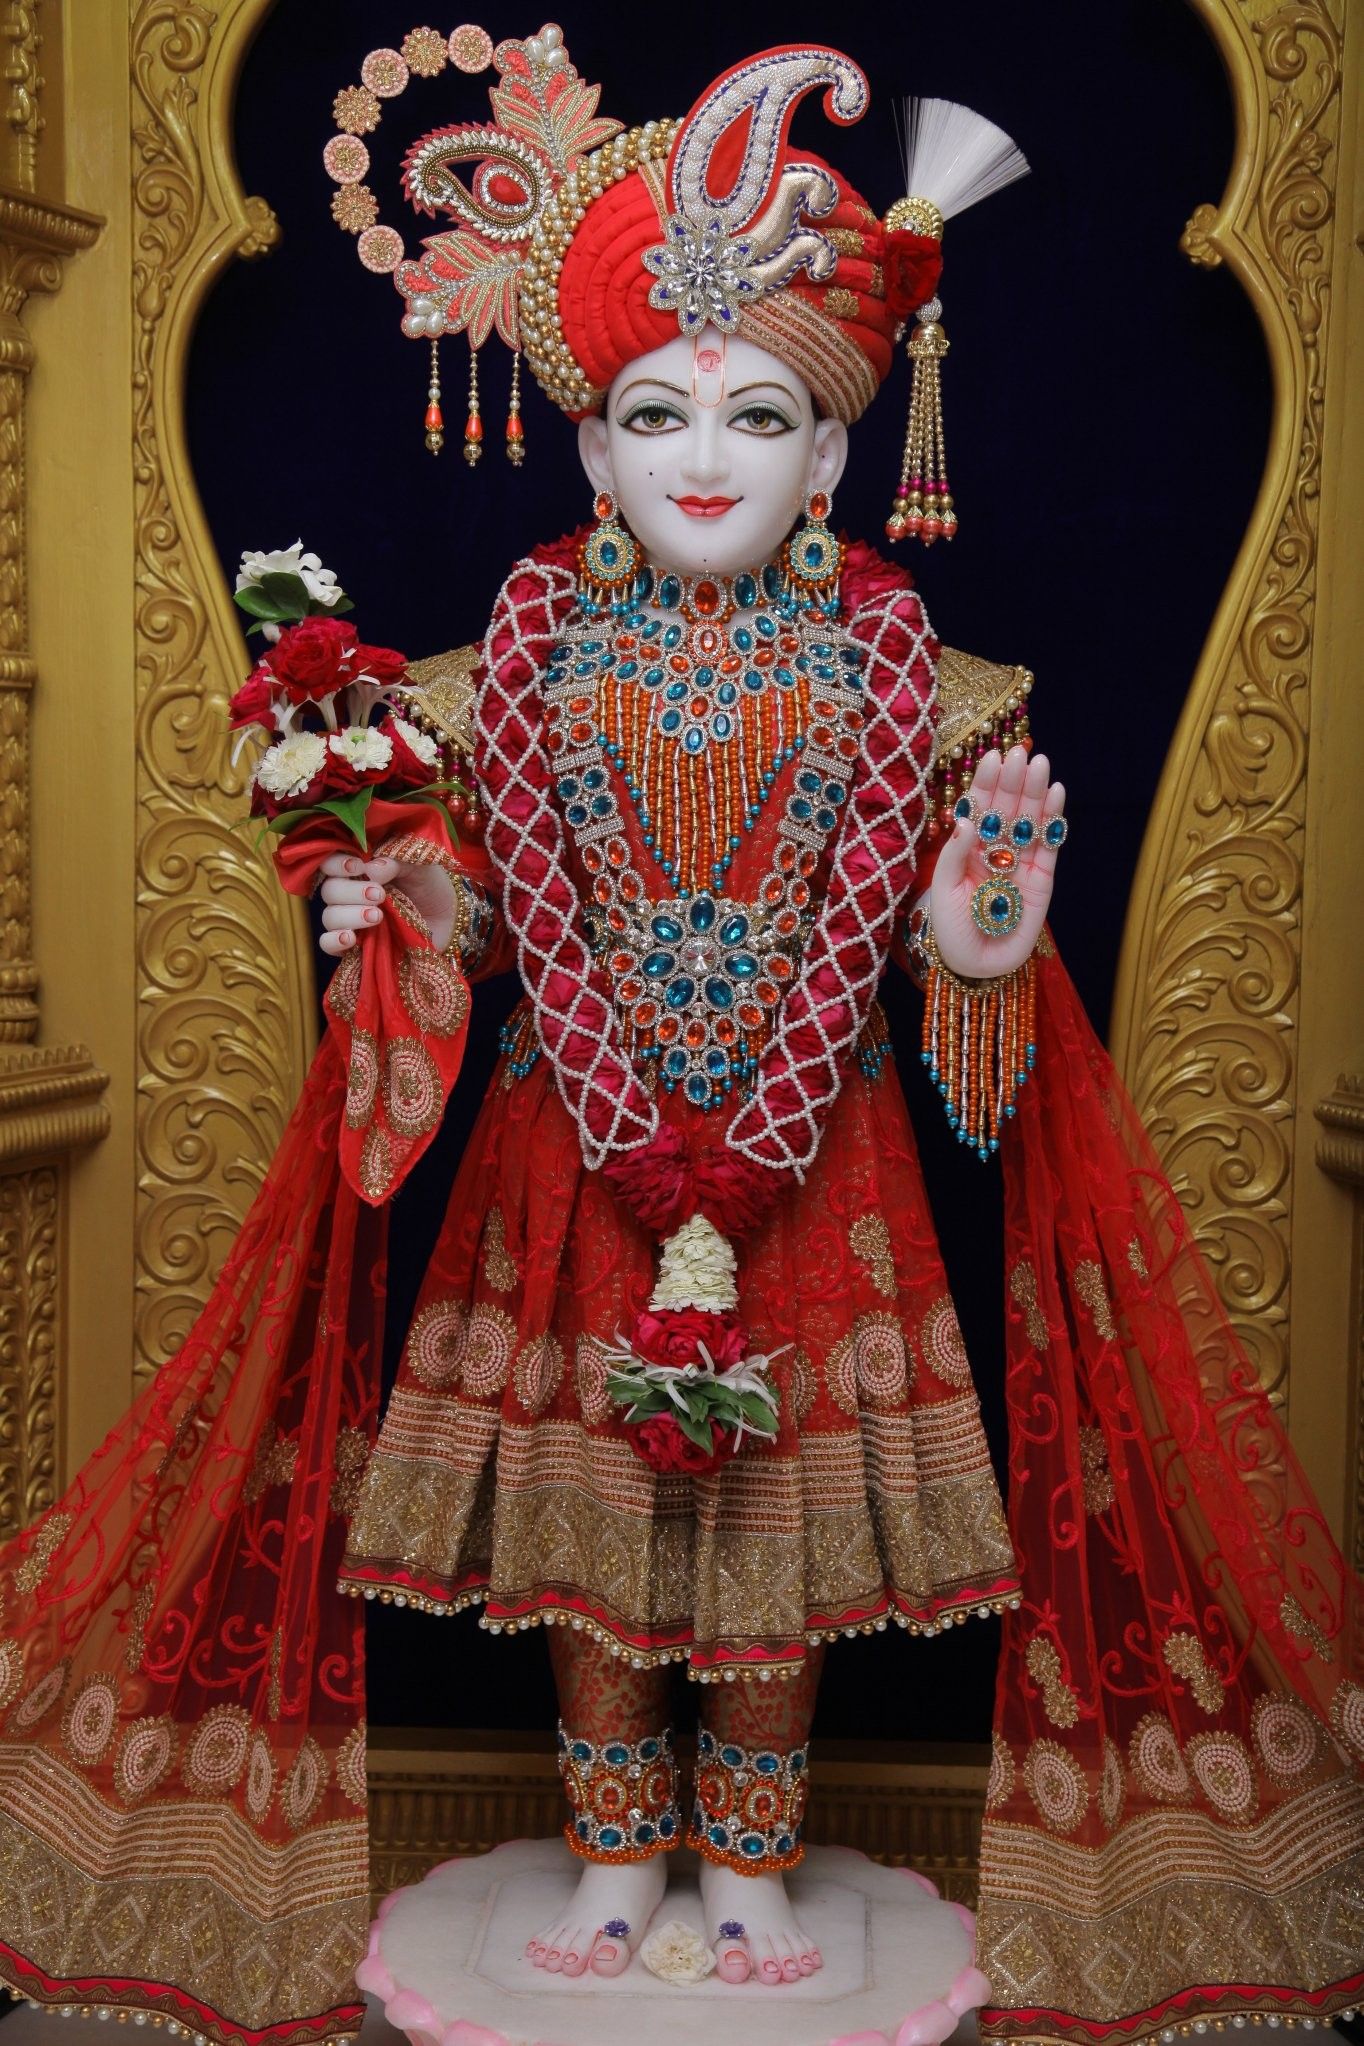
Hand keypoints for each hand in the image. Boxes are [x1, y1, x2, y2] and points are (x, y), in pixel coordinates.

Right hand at [318, 851, 455, 956]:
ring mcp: (351, 921)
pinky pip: (328, 945)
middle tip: (380, 895)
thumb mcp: (421, 866)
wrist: (451, 921)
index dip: (337, 864)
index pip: (331, 863)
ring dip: (349, 916)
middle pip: (330, 891)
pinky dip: (334, 942)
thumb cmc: (432, 887)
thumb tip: (371, 868)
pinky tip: (350, 939)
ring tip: (378, 916)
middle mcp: (350, 894)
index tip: (357, 867)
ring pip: (330, 917)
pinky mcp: (356, 947)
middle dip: (352, 892)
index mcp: (361, 869)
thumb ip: (397, 862)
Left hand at [927, 744, 1064, 979]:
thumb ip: (954, 855)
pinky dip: (1053, 821)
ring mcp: (1021, 862)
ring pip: (1030, 821)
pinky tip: (1056, 795)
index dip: (986, 783)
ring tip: (1041, 765)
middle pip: (1007, 809)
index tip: (992, 757)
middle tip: (1020, 754)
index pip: (978, 808)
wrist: (975, 965)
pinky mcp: (1042, 879)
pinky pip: (1049, 846)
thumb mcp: (943, 891)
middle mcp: (996, 849)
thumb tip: (965, 819)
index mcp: (968, 847)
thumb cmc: (951, 929)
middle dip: (1014, 781)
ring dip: (1036, 793)